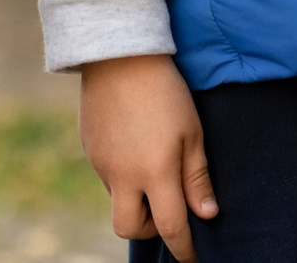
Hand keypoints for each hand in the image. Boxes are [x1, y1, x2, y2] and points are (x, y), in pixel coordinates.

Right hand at [80, 54, 216, 259]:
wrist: (119, 54)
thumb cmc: (165, 91)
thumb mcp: (191, 132)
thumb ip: (197, 177)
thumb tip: (207, 214)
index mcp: (154, 172)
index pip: (170, 227)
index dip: (185, 249)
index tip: (194, 259)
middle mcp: (123, 175)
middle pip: (129, 228)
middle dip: (148, 228)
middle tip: (166, 208)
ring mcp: (101, 162)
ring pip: (117, 198)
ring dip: (136, 195)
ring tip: (152, 160)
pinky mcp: (89, 147)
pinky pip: (107, 174)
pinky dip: (123, 172)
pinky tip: (134, 142)